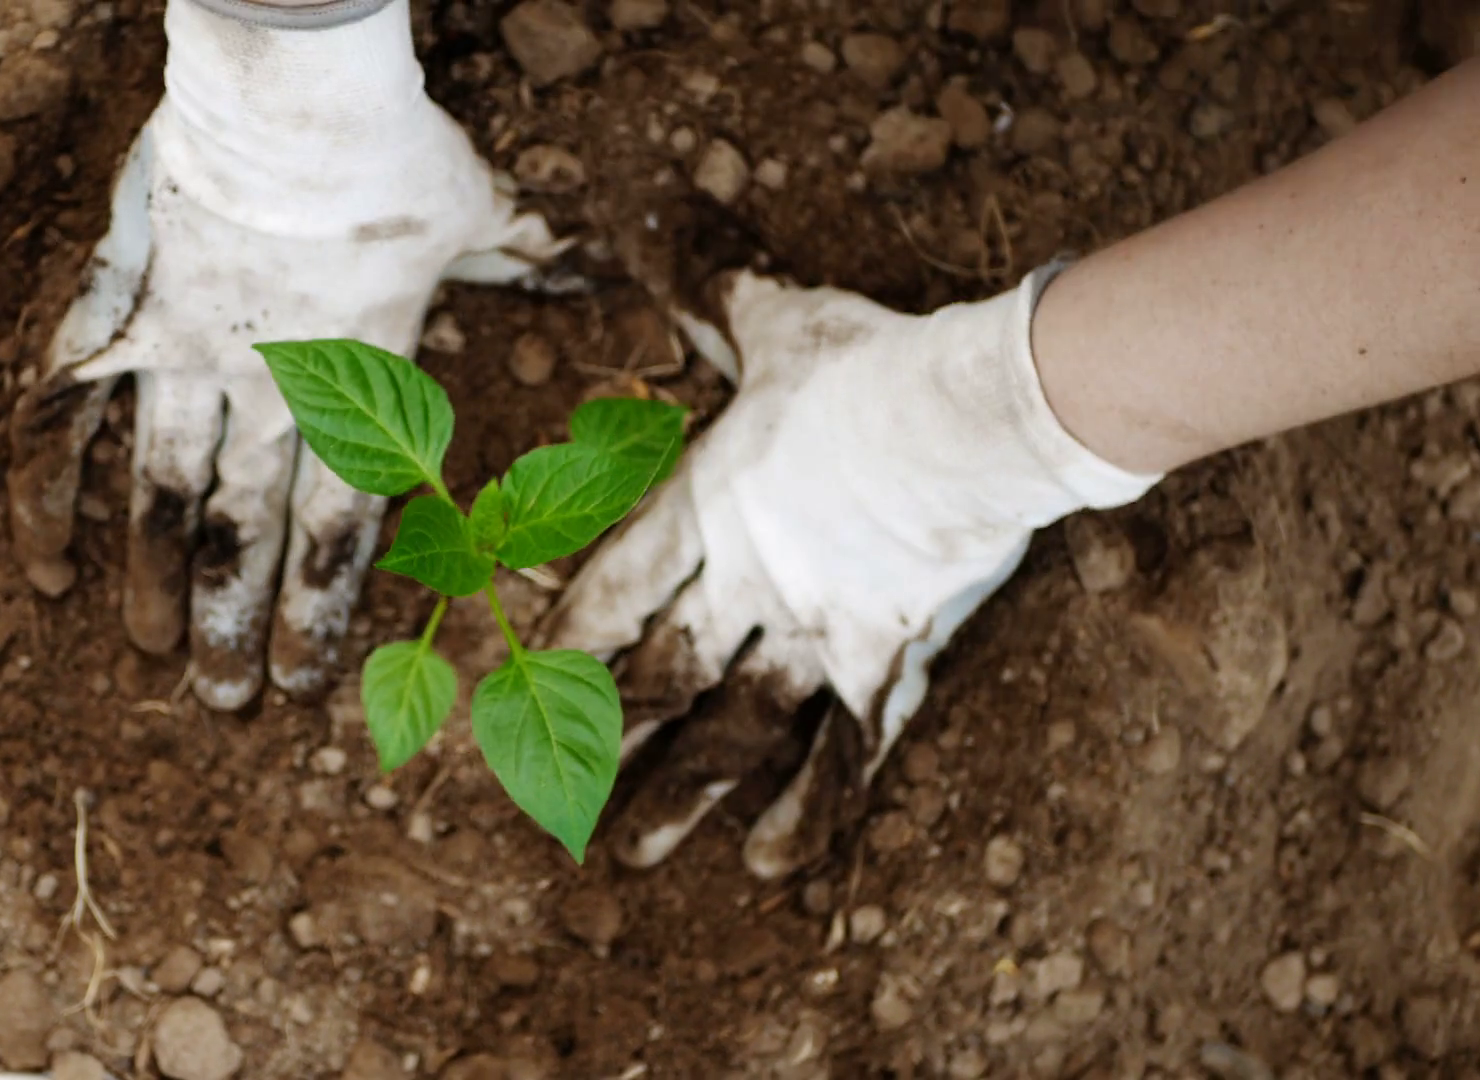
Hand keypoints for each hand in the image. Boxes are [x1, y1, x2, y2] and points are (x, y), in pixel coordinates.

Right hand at [8, 0, 560, 707]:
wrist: (292, 106)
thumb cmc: (398, 161)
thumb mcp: (484, 214)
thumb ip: (535, 258)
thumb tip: (612, 272)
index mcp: (358, 393)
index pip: (337, 531)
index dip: (314, 610)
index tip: (296, 681)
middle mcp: (269, 395)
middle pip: (247, 532)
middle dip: (232, 621)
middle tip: (221, 698)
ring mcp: (182, 359)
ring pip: (164, 494)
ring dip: (156, 577)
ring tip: (149, 648)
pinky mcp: (117, 317)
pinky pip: (64, 418)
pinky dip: (47, 493)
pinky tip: (43, 566)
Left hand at [544, 269, 1157, 877]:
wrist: (986, 409)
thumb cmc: (875, 361)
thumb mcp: (780, 320)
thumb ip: (713, 290)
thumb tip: (662, 225)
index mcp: (708, 503)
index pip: (612, 585)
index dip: (564, 636)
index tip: (519, 679)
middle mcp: (748, 580)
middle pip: (658, 676)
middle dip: (606, 738)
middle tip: (557, 790)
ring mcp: (816, 630)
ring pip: (733, 732)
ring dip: (683, 797)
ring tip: (636, 854)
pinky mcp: (886, 660)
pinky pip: (842, 755)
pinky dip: (809, 814)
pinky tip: (774, 866)